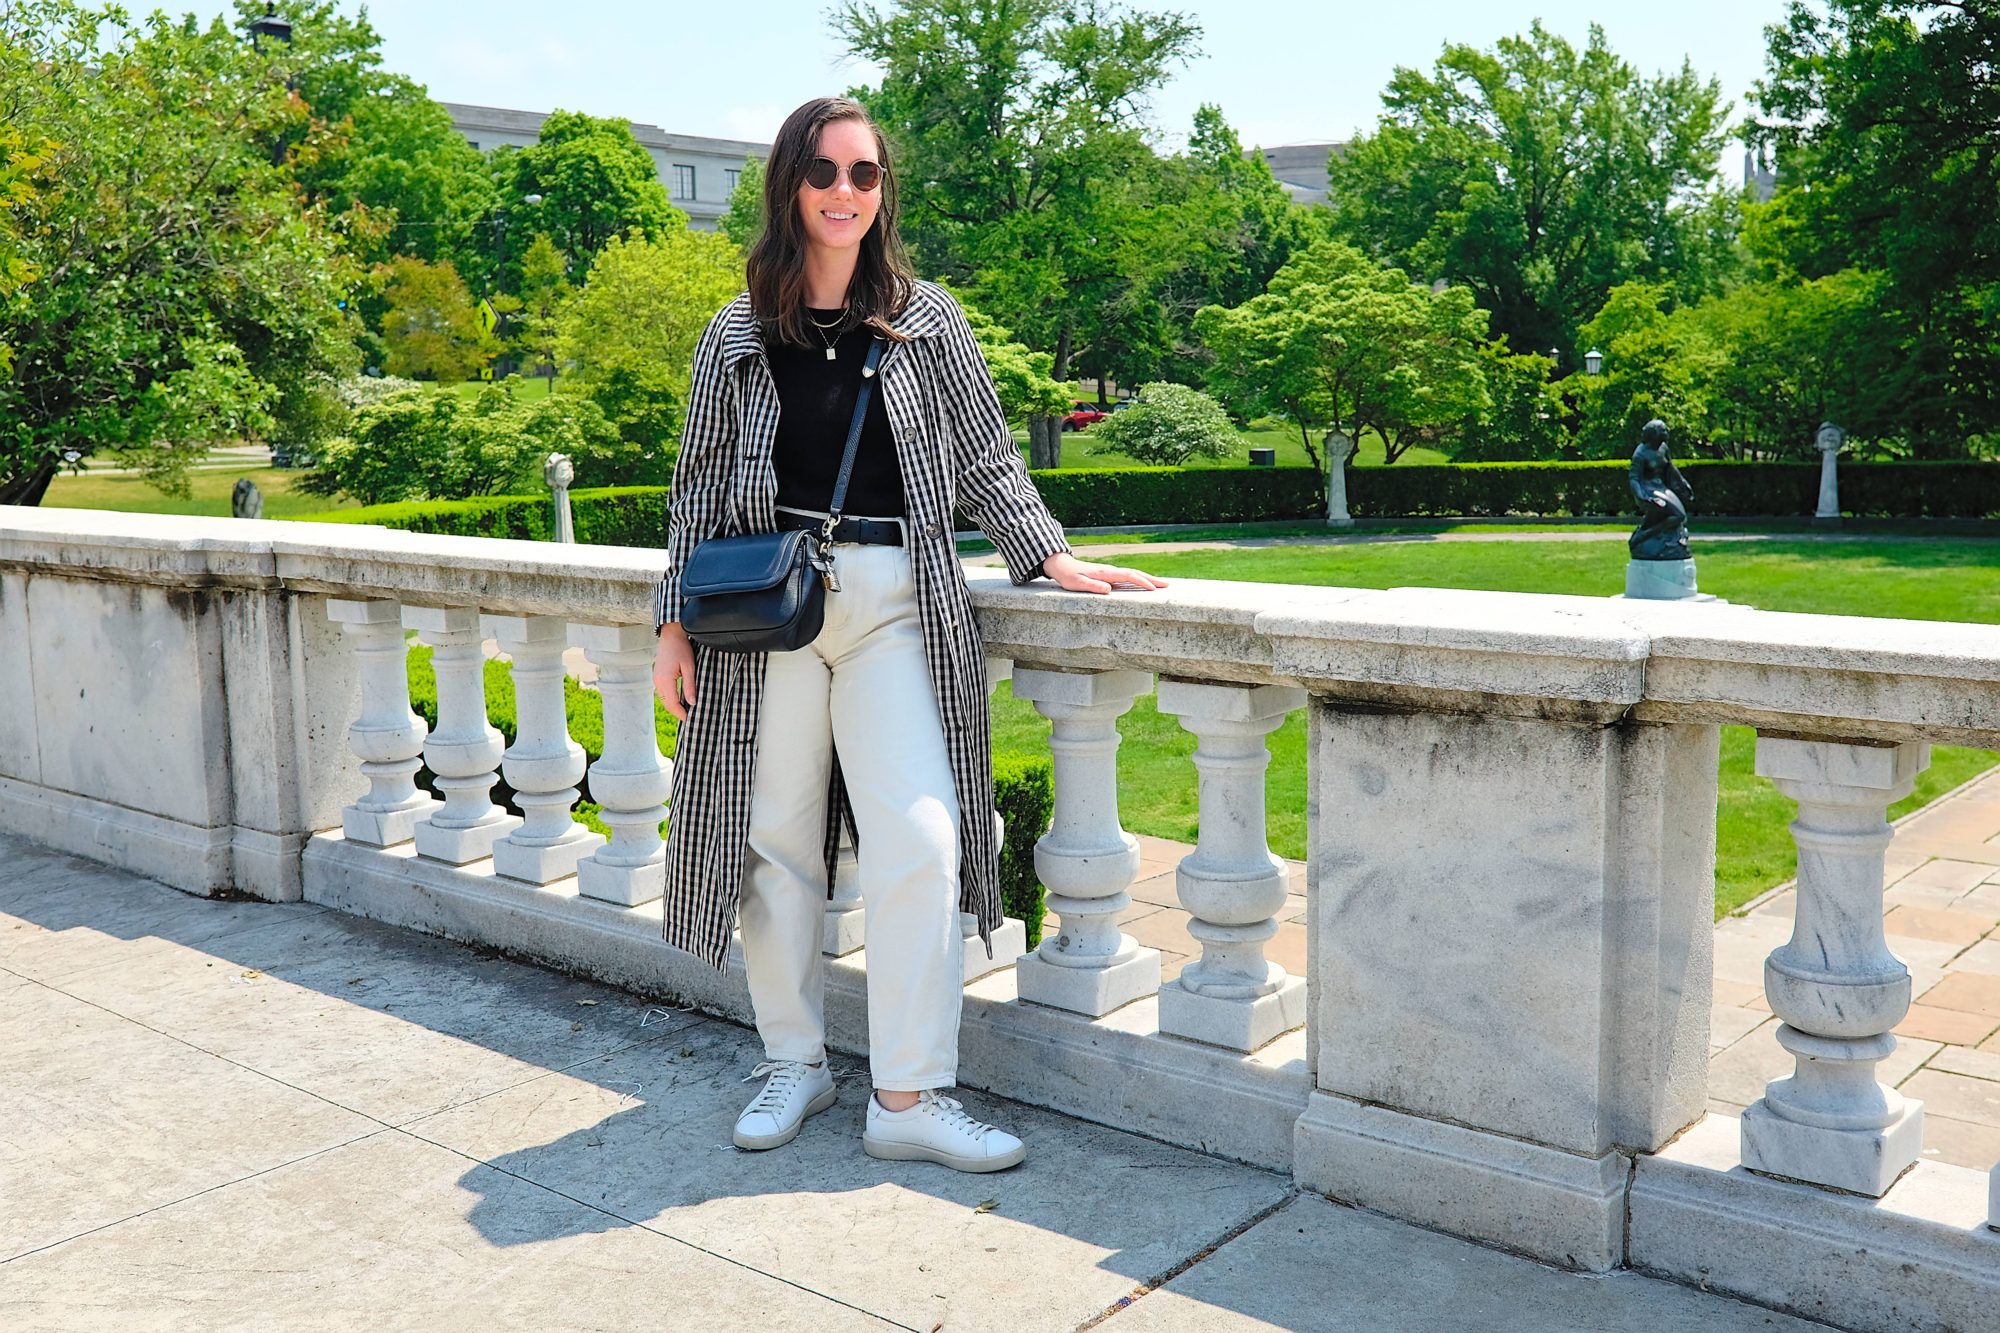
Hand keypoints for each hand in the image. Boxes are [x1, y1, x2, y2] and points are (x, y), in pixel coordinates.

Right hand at [653, 623, 696, 719]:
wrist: (671, 635)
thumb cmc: (681, 648)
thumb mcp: (689, 667)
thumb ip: (690, 686)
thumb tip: (692, 703)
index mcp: (665, 680)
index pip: (672, 703)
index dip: (680, 713)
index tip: (689, 719)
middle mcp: (657, 681)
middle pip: (666, 703)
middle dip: (676, 711)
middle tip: (688, 717)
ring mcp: (656, 678)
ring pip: (663, 698)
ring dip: (673, 705)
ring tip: (685, 710)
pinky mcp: (657, 675)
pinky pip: (662, 692)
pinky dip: (670, 698)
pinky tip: (679, 699)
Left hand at [1042, 551, 1168, 593]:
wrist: (1063, 566)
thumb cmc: (1069, 577)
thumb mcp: (1077, 584)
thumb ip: (1092, 586)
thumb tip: (1109, 590)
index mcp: (1106, 573)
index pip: (1128, 576)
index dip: (1142, 582)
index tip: (1154, 589)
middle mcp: (1111, 571)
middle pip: (1136, 573)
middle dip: (1152, 579)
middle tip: (1168, 586)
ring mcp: (1111, 572)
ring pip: (1134, 575)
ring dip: (1148, 579)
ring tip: (1162, 585)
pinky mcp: (1110, 576)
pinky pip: (1128, 578)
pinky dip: (1139, 580)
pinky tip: (1145, 585)